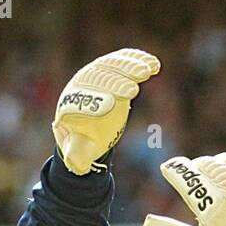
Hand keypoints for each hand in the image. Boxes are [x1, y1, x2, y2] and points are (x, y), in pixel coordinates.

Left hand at [52, 48, 160, 174]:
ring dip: (132, 63)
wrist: (84, 131)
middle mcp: (83, 85)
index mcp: (73, 103)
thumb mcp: (79, 152)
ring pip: (112, 64)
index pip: (91, 91)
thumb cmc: (82, 142)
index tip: (131, 92)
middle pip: (102, 73)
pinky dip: (135, 60)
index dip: (111, 90)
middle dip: (123, 72)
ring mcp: (96, 77)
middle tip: (143, 74)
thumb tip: (77, 165)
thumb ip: (78, 157)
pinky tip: (152, 62)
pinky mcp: (109, 75)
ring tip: (152, 66)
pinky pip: (120, 63)